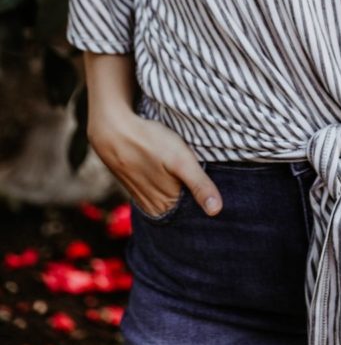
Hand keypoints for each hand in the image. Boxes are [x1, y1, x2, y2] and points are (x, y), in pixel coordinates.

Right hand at [88, 111, 222, 217]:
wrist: (114, 131)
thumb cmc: (149, 143)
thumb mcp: (181, 161)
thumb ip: (199, 185)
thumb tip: (216, 212)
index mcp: (167, 207)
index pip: (196, 212)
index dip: (208, 200)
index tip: (223, 191)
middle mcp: (154, 209)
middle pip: (184, 208)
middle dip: (196, 198)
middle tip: (210, 180)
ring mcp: (145, 199)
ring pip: (172, 201)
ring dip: (183, 192)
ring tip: (190, 176)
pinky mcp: (138, 188)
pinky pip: (160, 193)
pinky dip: (170, 187)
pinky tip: (173, 176)